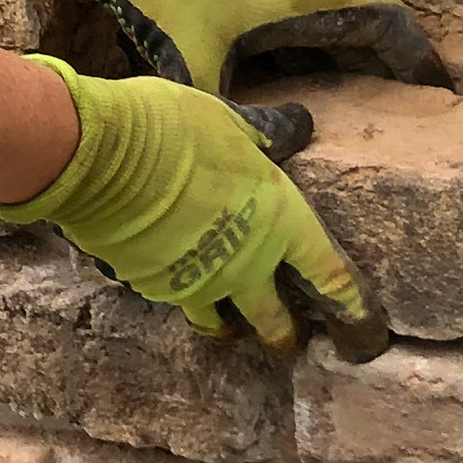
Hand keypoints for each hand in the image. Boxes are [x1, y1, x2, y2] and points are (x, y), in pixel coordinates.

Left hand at [0, 0, 441, 96]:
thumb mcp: (190, 58)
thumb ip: (223, 111)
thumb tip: (266, 149)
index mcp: (304, 0)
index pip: (387, 22)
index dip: (420, 57)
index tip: (444, 93)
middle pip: (367, 31)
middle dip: (394, 72)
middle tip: (415, 122)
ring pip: (331, 32)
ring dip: (354, 66)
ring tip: (369, 120)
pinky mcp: (246, 0)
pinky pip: (297, 36)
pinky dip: (312, 63)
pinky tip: (299, 102)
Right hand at [0, 62, 378, 355]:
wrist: (97, 158)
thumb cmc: (173, 129)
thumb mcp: (230, 121)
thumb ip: (265, 137)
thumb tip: (298, 127)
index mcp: (279, 224)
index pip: (330, 276)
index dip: (353, 307)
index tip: (366, 332)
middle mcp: (244, 266)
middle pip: (274, 322)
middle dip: (283, 334)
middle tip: (287, 341)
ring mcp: (195, 283)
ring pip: (218, 322)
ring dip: (226, 325)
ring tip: (224, 325)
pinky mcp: (150, 286)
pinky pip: (170, 296)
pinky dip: (174, 288)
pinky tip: (165, 271)